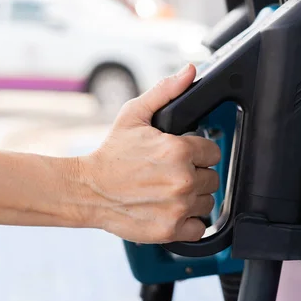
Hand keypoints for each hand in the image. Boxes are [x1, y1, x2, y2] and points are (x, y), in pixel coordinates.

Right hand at [82, 64, 220, 243]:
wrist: (88, 190)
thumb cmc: (111, 154)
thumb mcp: (134, 115)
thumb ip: (165, 91)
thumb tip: (189, 71)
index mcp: (179, 150)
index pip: (213, 152)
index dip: (197, 153)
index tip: (182, 156)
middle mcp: (183, 180)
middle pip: (212, 178)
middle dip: (195, 174)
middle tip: (171, 174)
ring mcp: (178, 207)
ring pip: (207, 202)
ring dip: (192, 198)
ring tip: (168, 191)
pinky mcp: (171, 229)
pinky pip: (198, 227)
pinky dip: (187, 221)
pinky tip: (170, 209)